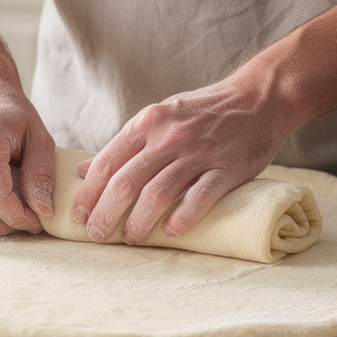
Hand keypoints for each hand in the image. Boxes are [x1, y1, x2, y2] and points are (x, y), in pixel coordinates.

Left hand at [72, 74, 285, 244]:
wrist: (258, 97)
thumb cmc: (202, 112)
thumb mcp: (157, 117)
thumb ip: (123, 145)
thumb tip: (83, 170)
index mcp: (147, 123)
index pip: (107, 162)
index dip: (88, 193)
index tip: (78, 216)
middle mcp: (168, 137)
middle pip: (126, 182)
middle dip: (105, 213)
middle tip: (96, 234)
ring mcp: (199, 152)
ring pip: (157, 194)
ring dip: (139, 222)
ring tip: (131, 238)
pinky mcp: (227, 168)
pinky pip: (199, 198)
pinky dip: (182, 219)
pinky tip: (170, 232)